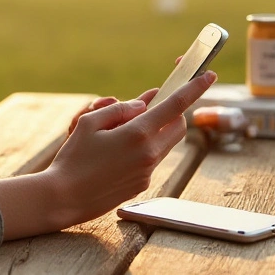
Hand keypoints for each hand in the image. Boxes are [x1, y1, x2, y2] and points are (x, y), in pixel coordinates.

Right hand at [44, 69, 216, 228]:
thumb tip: (141, 105)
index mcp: (137, 133)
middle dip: (172, 112)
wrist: (64, 198)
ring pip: (166, 143)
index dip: (195, 88)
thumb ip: (119, 109)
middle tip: (150, 107)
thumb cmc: (73, 158)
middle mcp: (149, 153)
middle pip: (178, 125)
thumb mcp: (89, 123)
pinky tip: (115, 154)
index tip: (209, 76)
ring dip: (155, 131)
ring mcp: (148, 171)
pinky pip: (152, 159)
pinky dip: (142, 149)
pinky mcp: (143, 184)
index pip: (176, 105)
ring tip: (122, 132)